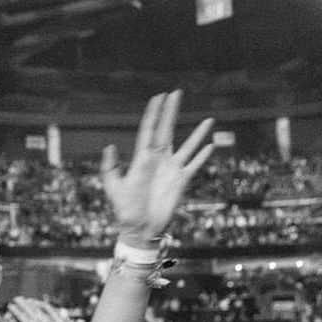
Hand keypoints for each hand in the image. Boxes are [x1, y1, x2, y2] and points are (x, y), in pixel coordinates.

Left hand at [9, 297, 86, 321]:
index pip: (28, 321)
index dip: (18, 313)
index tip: (11, 306)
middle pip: (32, 316)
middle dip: (23, 307)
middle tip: (14, 299)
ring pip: (41, 314)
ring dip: (32, 307)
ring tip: (25, 299)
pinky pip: (52, 315)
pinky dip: (46, 309)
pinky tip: (41, 304)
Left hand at [101, 91, 213, 244]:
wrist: (139, 229)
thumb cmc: (125, 210)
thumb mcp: (114, 188)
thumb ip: (110, 168)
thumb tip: (109, 146)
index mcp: (142, 159)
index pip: (149, 131)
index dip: (153, 114)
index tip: (159, 97)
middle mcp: (158, 161)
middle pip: (167, 130)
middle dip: (171, 112)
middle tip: (176, 93)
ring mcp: (171, 170)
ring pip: (188, 146)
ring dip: (198, 133)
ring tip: (209, 119)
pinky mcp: (181, 181)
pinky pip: (195, 165)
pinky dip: (204, 156)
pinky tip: (211, 146)